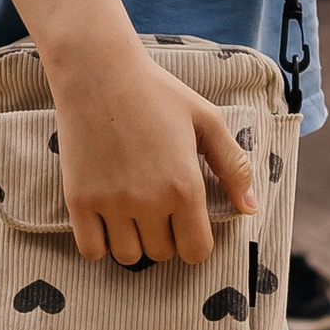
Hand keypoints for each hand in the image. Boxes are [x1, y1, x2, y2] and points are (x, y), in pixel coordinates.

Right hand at [50, 38, 258, 267]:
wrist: (99, 73)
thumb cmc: (157, 92)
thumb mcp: (207, 120)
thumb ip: (234, 166)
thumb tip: (250, 208)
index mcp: (185, 185)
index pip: (196, 251)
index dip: (194, 243)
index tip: (186, 224)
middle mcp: (149, 201)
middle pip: (162, 254)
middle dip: (164, 238)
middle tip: (156, 207)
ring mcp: (111, 202)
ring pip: (128, 257)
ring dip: (133, 242)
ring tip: (131, 213)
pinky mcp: (79, 200)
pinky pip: (91, 250)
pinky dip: (100, 244)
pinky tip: (106, 221)